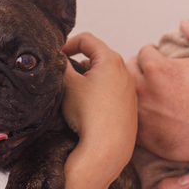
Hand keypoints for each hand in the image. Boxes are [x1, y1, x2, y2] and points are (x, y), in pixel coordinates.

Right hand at [62, 32, 136, 168]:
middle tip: (64, 76)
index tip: (57, 55)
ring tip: (75, 94)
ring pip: (106, 75)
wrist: (107, 148)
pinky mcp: (131, 106)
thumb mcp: (68, 85)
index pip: (87, 39)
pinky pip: (113, 91)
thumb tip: (59, 58)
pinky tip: (89, 107)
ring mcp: (130, 89)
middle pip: (98, 56)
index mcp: (111, 60)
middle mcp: (125, 71)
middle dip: (79, 62)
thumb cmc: (89, 114)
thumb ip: (62, 65)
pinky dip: (99, 92)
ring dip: (90, 78)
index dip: (68, 43)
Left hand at [129, 20, 188, 161]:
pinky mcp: (141, 136)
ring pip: (126, 95)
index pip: (144, 52)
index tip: (159, 59)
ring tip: (149, 93)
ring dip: (134, 90)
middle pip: (129, 70)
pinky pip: (128, 119)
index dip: (153, 53)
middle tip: (152, 75)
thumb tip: (184, 22)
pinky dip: (135, 114)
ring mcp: (140, 115)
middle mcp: (143, 90)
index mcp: (157, 68)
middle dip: (140, 68)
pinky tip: (147, 114)